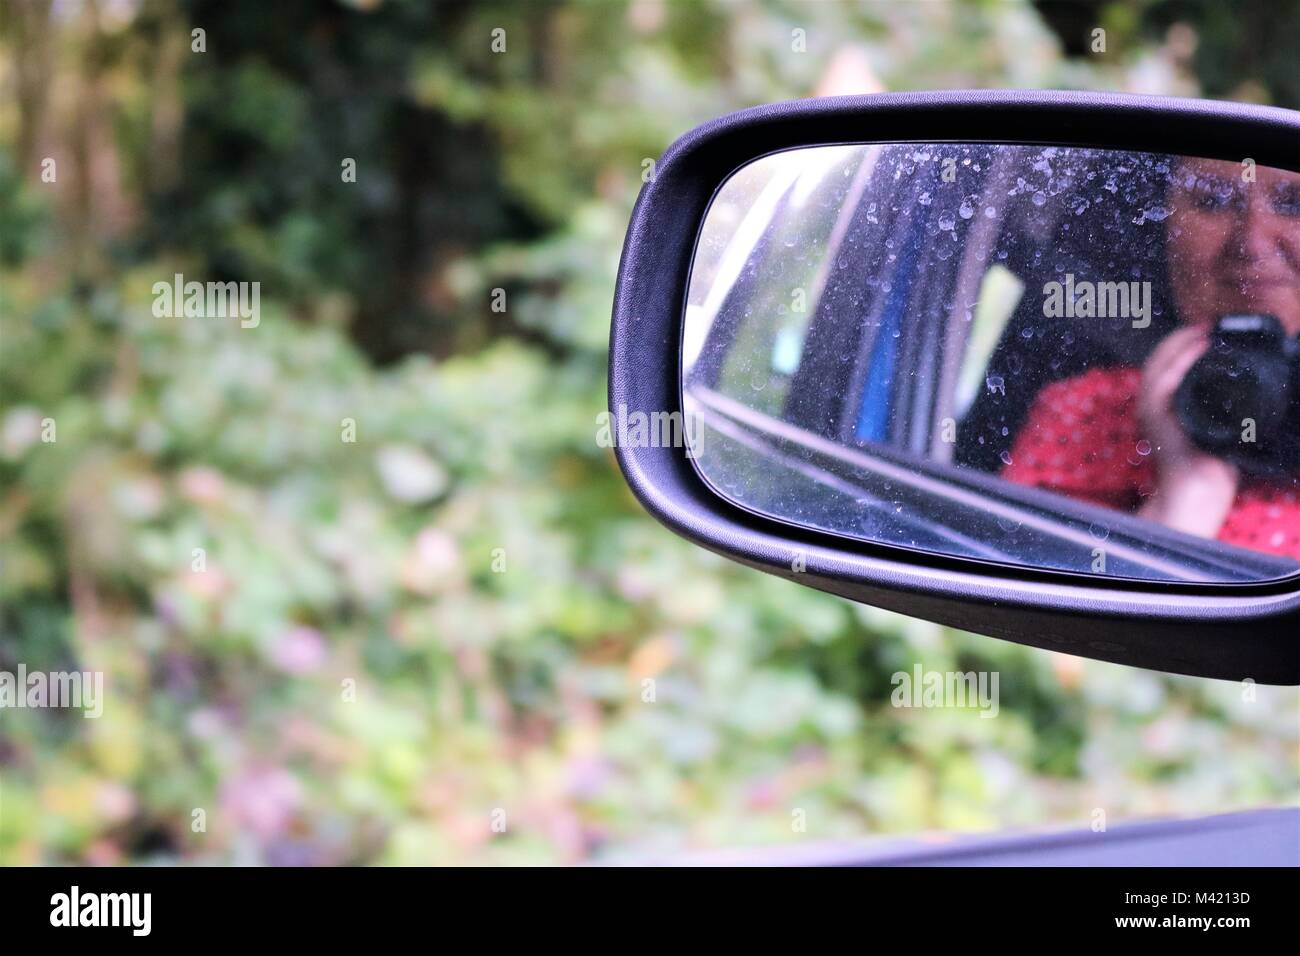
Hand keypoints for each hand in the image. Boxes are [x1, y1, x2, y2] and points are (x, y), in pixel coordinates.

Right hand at [1136, 325, 1238, 536]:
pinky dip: (1181, 359)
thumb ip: (1221, 408)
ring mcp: (1151, 410)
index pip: (1166, 365)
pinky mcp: (1155, 417)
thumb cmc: (1208, 468)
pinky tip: (1200, 347)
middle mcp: (1151, 405)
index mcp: (1163, 406)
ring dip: (1181, 341)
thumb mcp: (1216, 429)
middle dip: (1182, 336)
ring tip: (1203, 329)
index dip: (1183, 343)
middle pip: (1158, 358)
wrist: (1195, 493)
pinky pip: (1163, 380)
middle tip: (1208, 323)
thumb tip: (1248, 391)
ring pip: (1158, 363)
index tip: (1209, 330)